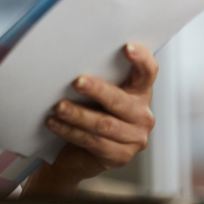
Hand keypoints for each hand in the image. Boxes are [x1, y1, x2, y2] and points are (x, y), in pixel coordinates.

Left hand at [25, 43, 157, 195]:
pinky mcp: (120, 156)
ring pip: (103, 124)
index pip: (148, 72)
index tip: (127, 47)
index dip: (141, 59)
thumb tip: (74, 59)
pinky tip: (55, 124)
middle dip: (97, 90)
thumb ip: (97, 78)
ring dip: (78, 115)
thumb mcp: (96, 94)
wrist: (78, 153)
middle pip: (120, 100)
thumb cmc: (88, 112)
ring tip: (58, 107)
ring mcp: (135, 138)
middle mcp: (142, 115)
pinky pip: (94, 142)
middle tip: (77, 82)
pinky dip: (71, 132)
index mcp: (140, 92)